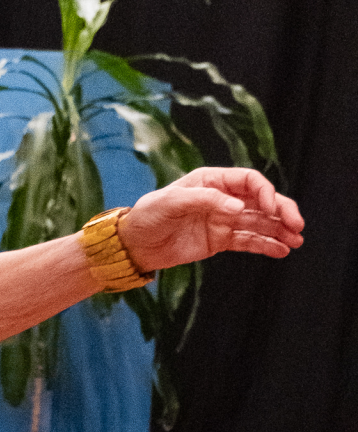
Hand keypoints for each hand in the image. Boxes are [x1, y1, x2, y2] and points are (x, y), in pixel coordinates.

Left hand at [119, 169, 302, 273]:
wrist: (133, 244)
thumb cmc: (148, 215)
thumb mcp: (172, 201)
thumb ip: (206, 200)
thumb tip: (238, 208)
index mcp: (213, 181)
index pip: (249, 181)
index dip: (265, 193)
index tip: (271, 209)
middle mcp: (222, 198)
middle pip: (261, 202)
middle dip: (282, 211)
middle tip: (297, 225)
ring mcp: (223, 220)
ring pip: (258, 223)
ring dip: (279, 230)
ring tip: (296, 241)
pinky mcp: (220, 240)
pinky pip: (247, 242)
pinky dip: (265, 245)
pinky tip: (281, 250)